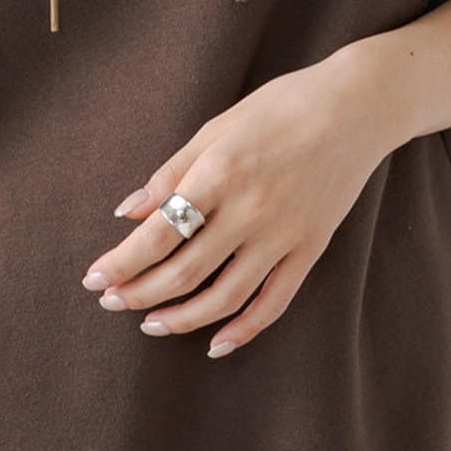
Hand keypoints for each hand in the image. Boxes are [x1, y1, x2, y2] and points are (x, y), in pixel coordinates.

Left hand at [81, 38, 415, 356]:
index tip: (94, 280)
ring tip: (151, 325)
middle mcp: (250, 209)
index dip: (122, 262)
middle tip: (111, 303)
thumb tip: (129, 212)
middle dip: (140, 294)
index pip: (159, 233)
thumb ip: (172, 173)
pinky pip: (274, 301)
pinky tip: (216, 344)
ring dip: (182, 318)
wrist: (357, 106)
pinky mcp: (311, 248)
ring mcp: (284, 234)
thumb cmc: (280, 107)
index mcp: (220, 173)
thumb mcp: (217, 127)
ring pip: (225, 296)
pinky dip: (244, 330)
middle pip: (184, 271)